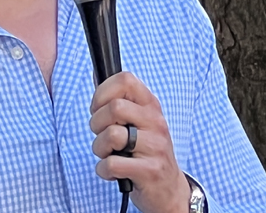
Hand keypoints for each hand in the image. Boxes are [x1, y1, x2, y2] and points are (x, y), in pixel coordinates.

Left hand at [89, 71, 191, 212]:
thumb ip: (120, 101)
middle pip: (115, 107)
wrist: (168, 188)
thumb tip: (96, 77)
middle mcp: (155, 122)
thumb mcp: (139, 121)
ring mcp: (155, 146)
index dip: (103, 91)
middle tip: (101, 134)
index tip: (98, 108)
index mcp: (150, 105)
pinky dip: (103, 170)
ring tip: (108, 154)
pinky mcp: (150, 170)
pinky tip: (111, 172)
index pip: (125, 79)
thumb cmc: (146, 151)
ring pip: (112, 135)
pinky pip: (112, 164)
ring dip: (99, 148)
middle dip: (96, 122)